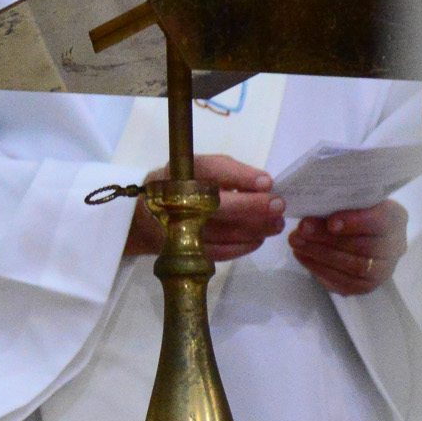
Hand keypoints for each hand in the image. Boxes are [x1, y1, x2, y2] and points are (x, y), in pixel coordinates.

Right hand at [119, 152, 283, 262]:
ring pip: (224, 232)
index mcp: (179, 172)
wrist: (143, 218)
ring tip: (276, 224)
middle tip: (278, 206)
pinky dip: (244, 246)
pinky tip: (259, 238)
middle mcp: (176, 199)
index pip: (210, 171)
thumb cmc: (182, 185)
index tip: (267, 182)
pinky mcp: (185, 251)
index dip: (240, 177)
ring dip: (256, 229)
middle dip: (253, 207)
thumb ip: (231, 173)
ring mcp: (179, 229)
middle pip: (218, 206)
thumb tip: (264, 185)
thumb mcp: (199, 169)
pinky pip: (220, 252)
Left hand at [290, 198, 408, 295]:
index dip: (355, 223)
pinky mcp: (367, 286)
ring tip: (296, 242)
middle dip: (327, 239)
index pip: (379, 221)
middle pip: (363, 247)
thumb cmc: (355, 210)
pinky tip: (302, 256)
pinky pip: (345, 283)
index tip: (330, 222)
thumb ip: (341, 201)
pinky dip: (320, 269)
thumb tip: (314, 205)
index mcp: (395, 218)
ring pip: (354, 267)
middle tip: (301, 230)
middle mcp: (395, 247)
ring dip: (320, 255)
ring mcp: (383, 270)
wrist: (365, 234)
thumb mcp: (352, 199)